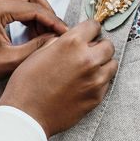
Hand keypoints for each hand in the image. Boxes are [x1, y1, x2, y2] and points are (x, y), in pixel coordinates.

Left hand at [0, 0, 66, 93]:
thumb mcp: (10, 61)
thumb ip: (36, 47)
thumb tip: (56, 38)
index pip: (33, 8)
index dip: (52, 20)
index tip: (64, 31)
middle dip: (46, 11)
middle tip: (56, 29)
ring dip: (36, 11)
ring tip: (44, 32)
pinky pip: (12, 1)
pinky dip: (25, 12)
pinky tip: (31, 30)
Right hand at [0, 19, 116, 137]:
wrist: (27, 115)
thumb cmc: (27, 84)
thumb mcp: (38, 53)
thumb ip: (59, 42)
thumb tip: (68, 38)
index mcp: (71, 44)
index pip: (93, 26)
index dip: (89, 29)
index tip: (88, 33)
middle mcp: (87, 59)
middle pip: (108, 45)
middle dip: (99, 46)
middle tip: (89, 51)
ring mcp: (95, 80)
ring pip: (112, 64)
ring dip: (103, 63)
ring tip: (89, 68)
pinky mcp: (97, 97)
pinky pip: (106, 83)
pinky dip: (99, 80)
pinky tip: (84, 83)